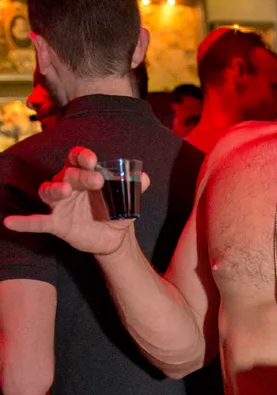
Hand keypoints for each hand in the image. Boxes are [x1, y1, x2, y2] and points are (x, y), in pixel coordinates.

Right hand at [4, 147, 149, 256]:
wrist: (115, 238)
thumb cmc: (116, 210)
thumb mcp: (129, 200)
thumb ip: (135, 188)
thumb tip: (144, 179)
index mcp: (84, 174)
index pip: (78, 159)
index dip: (82, 156)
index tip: (92, 159)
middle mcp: (68, 185)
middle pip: (68, 175)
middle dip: (80, 176)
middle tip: (97, 180)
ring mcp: (60, 205)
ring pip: (49, 192)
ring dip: (55, 189)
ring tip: (64, 191)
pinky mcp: (56, 223)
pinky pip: (36, 222)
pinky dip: (24, 222)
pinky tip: (9, 222)